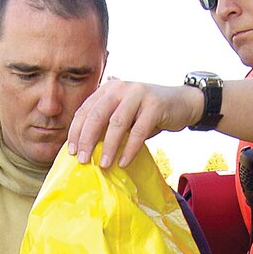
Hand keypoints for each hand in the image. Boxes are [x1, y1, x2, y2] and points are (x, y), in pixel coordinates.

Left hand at [68, 80, 200, 168]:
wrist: (181, 103)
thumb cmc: (148, 113)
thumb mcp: (124, 114)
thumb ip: (106, 123)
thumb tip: (84, 148)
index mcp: (108, 89)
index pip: (85, 110)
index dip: (76, 131)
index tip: (71, 151)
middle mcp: (121, 88)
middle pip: (97, 115)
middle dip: (87, 139)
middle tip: (82, 160)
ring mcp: (138, 95)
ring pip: (116, 124)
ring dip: (108, 147)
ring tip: (103, 165)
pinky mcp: (154, 106)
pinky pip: (138, 131)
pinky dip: (129, 149)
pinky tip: (123, 162)